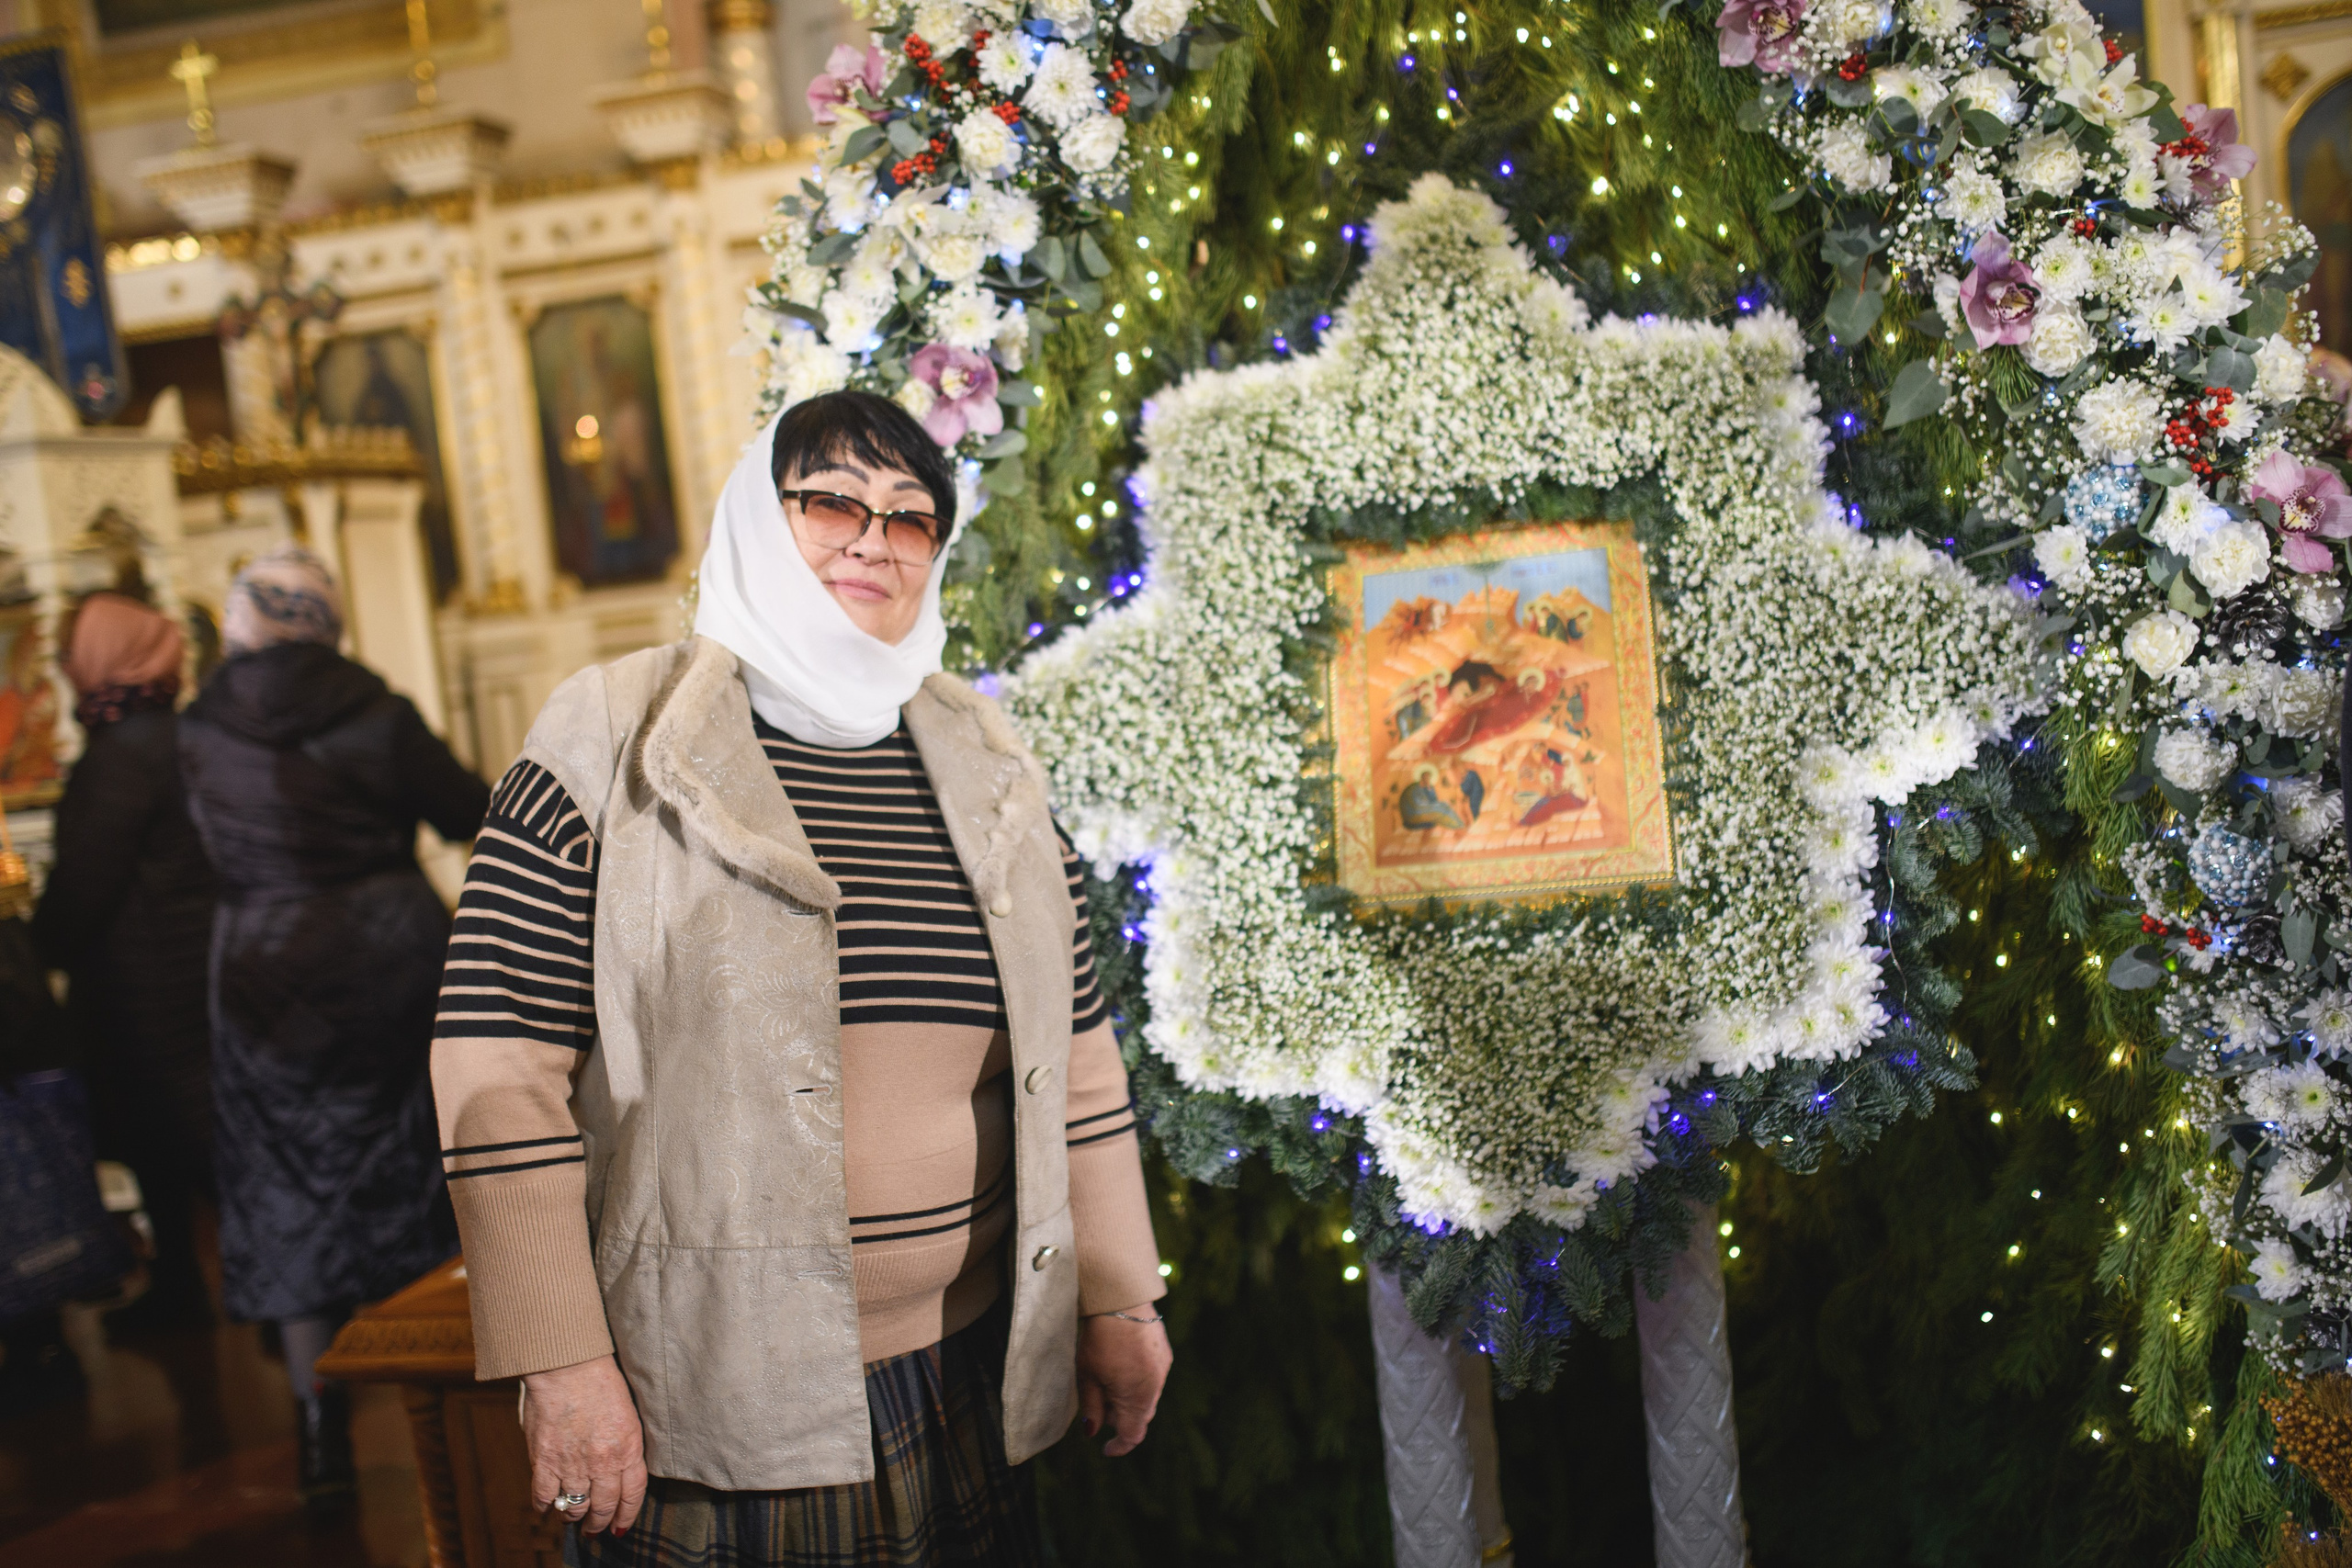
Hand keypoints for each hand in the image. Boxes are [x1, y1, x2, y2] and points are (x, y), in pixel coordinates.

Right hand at [521, 1354, 647, 1535]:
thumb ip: (624, 1444)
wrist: (568, 1365)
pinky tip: (546, 1508)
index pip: (632, 1494)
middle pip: (604, 1506)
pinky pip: (544, 1496)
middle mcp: (603, 1462)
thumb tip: (619, 1467)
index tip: (621, 1525)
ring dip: (573, 1517)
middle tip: (596, 1529)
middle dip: (600, 1522)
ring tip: (572, 1519)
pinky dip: (545, 1506)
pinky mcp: (545, 1460)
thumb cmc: (601, 1380)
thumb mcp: (627, 1413)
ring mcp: (573, 1464)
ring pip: (574, 1507)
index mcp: (628, 1448)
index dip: (627, 1515)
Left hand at [1076, 1310, 1171, 1456]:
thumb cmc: (1100, 1339)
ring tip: (1107, 1378)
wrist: (1122, 1299)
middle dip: (1119, 1418)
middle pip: (1139, 1416)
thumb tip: (1091, 1432)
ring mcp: (1163, 1369)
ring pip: (1147, 1396)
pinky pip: (1153, 1378)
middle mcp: (1155, 1387)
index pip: (1132, 1435)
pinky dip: (1138, 1380)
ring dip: (1129, 1398)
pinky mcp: (1165, 1353)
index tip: (1105, 1449)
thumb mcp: (1088, 1376)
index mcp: (1137, 1399)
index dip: (1119, 1446)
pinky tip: (1122, 1363)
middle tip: (1098, 1404)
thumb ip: (1092, 1407)